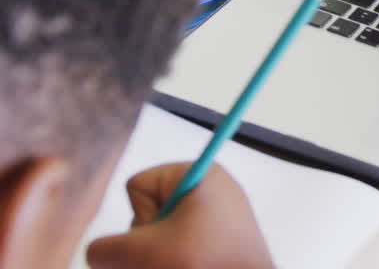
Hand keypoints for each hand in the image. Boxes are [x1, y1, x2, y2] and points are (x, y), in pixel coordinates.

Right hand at [86, 162, 273, 268]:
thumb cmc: (203, 264)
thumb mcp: (140, 253)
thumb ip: (103, 249)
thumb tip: (101, 254)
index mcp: (199, 174)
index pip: (137, 184)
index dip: (140, 214)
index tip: (165, 229)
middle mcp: (211, 189)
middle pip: (148, 214)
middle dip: (147, 244)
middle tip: (174, 256)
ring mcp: (219, 217)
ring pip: (161, 239)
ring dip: (158, 259)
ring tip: (182, 264)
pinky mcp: (222, 243)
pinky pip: (180, 251)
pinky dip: (174, 263)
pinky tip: (188, 265)